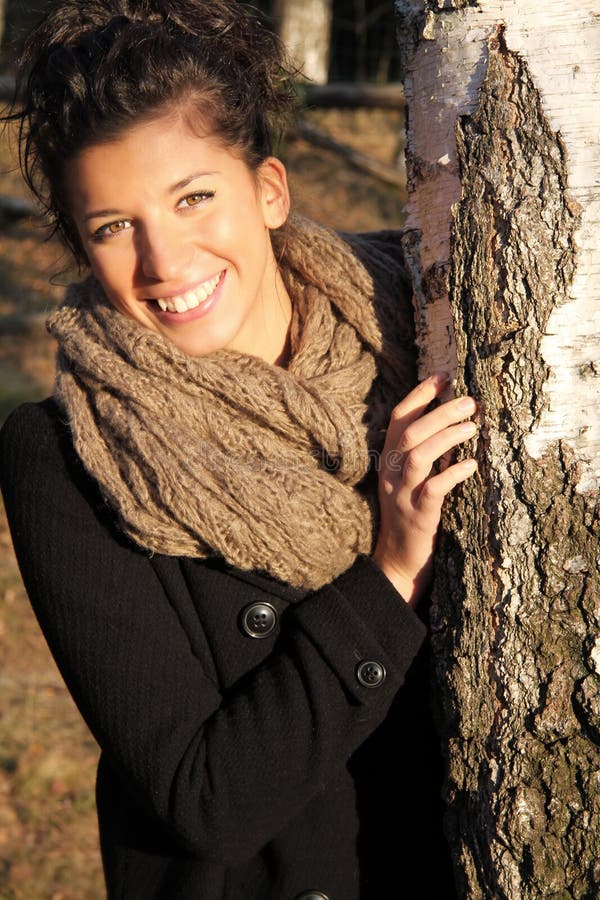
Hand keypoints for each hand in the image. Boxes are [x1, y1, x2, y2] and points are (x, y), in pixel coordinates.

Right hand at [372, 372, 477, 605]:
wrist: (398, 562)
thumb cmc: (411, 516)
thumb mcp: (410, 480)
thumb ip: (422, 453)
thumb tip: (450, 422)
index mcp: (388, 461)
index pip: (398, 419)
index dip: (419, 395)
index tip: (444, 376)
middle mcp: (391, 474)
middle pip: (410, 432)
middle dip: (440, 412)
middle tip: (470, 401)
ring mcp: (402, 495)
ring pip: (418, 456)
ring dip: (446, 437)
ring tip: (472, 426)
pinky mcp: (418, 516)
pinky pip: (433, 489)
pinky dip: (453, 474)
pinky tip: (472, 465)